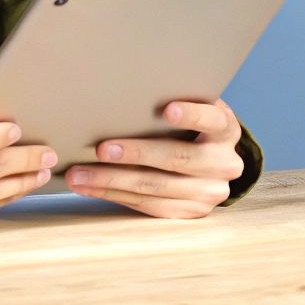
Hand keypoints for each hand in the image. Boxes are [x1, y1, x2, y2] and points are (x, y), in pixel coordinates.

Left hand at [63, 98, 242, 218]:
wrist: (213, 162)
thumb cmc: (191, 126)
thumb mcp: (195, 110)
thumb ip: (174, 103)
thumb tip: (123, 92)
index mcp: (226, 129)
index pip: (211, 119)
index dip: (191, 115)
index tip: (167, 110)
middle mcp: (224, 163)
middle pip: (176, 158)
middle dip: (135, 154)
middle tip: (101, 149)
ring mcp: (209, 193)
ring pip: (155, 187)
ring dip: (112, 181)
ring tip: (79, 175)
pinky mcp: (192, 212)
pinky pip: (149, 206)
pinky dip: (116, 196)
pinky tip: (91, 188)